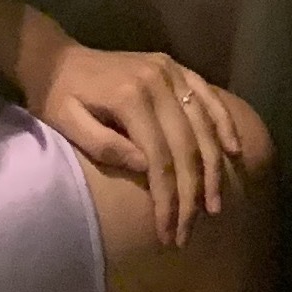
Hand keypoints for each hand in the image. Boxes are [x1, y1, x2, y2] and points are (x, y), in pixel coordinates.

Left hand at [21, 38, 254, 243]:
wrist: (57, 58)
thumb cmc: (58, 97)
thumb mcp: (68, 124)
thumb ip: (105, 146)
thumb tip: (147, 168)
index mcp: (129, 96)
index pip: (158, 158)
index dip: (167, 199)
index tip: (168, 233)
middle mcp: (157, 80)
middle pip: (185, 146)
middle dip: (191, 194)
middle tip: (189, 231)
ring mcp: (170, 71)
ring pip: (203, 125)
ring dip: (213, 169)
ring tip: (214, 206)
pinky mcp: (176, 68)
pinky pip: (209, 96)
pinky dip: (224, 124)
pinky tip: (234, 151)